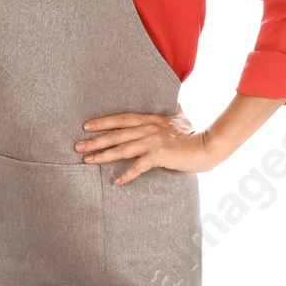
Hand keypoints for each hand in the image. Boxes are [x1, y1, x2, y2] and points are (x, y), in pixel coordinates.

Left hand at [76, 109, 225, 184]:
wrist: (208, 146)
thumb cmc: (193, 135)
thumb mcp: (181, 119)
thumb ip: (173, 112)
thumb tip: (175, 104)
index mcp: (150, 119)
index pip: (122, 119)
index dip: (103, 122)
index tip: (86, 126)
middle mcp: (149, 128)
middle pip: (116, 134)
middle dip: (95, 140)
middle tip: (77, 146)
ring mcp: (153, 141)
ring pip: (122, 148)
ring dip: (103, 155)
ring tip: (87, 160)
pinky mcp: (159, 155)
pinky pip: (138, 166)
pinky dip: (127, 174)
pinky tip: (116, 182)